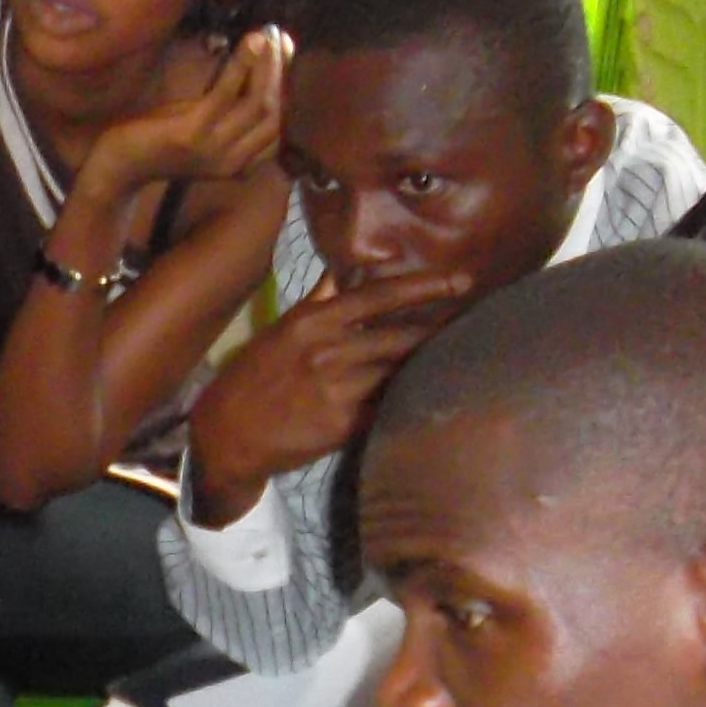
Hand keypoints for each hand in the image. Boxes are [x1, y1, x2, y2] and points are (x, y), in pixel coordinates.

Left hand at [77, 28, 289, 203]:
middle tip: (279, 36)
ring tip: (268, 34)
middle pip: (273, 113)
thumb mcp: (201, 124)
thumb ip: (229, 106)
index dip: (284, 84)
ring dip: (266, 65)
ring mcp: (214, 150)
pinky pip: (226, 94)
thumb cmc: (158, 139)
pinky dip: (241, 66)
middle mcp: (233, 162)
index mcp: (240, 163)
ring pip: (257, 103)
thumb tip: (254, 66)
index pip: (276, 124)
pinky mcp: (192, 134)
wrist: (118, 165)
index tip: (285, 50)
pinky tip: (252, 42)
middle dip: (280, 72)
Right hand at [183, 267, 470, 520]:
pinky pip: (389, 407)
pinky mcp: (344, 425)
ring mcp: (338, 389)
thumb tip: (340, 272)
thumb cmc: (253, 378)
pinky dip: (409, 399)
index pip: (382, 295)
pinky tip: (431, 395)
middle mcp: (330, 350)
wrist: (227, 434)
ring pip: (401, 371)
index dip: (426, 286)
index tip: (462, 280)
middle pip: (403, 335)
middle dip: (444, 329)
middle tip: (478, 321)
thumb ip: (318, 302)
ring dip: (431, 365)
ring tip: (462, 357)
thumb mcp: (280, 332)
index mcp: (315, 322)